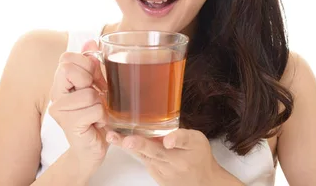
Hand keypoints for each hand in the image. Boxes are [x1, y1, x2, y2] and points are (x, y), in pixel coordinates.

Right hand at [48, 40, 108, 170]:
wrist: (92, 148)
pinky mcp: (69, 124)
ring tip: (96, 113)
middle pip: (70, 70)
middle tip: (94, 97)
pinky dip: (102, 116)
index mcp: (60, 81)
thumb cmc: (95, 115)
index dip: (85, 64)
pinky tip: (96, 123)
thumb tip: (91, 41)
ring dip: (100, 104)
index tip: (92, 80)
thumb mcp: (96, 85)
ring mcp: (59, 110)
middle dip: (91, 82)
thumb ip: (92, 64)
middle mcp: (55, 94)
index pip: (66, 58)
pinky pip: (94, 109)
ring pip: (88, 93)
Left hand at [106, 129, 243, 185]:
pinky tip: (125, 141)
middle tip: (126, 140)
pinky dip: (136, 151)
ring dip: (129, 146)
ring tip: (113, 136)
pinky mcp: (158, 177)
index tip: (168, 141)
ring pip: (146, 156)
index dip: (174, 140)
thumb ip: (182, 135)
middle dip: (139, 145)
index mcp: (189, 149)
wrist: (203, 181)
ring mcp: (165, 172)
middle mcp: (176, 163)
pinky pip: (146, 161)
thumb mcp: (198, 140)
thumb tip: (167, 138)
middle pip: (156, 152)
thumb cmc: (199, 156)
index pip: (182, 141)